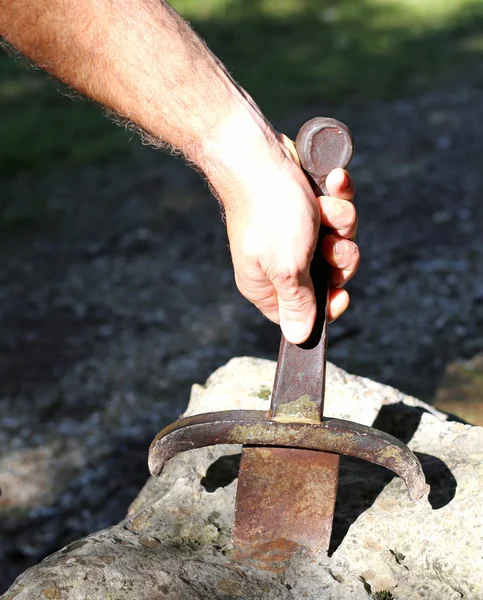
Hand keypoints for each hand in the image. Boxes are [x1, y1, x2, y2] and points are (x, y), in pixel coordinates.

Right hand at [222, 133, 358, 344]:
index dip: (328, 306)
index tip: (341, 293)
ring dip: (340, 220)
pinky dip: (338, 194)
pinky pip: (337, 210)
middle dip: (339, 256)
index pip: (304, 313)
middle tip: (330, 242)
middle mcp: (282, 262)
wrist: (256, 153)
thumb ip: (297, 304)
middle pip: (330, 276)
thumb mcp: (286, 267)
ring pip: (340, 240)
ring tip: (324, 205)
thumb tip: (298, 339)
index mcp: (267, 285)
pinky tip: (333, 180)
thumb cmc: (269, 211)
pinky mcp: (308, 207)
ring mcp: (297, 233)